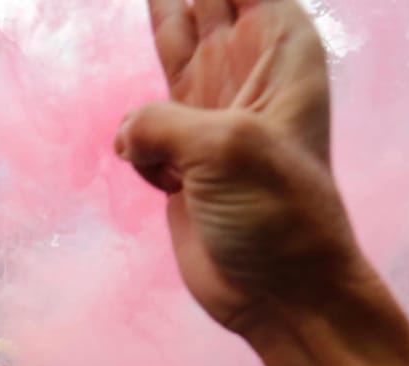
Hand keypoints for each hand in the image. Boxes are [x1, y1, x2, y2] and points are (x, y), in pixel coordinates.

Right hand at [116, 0, 368, 335]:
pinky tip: (165, 182)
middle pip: (207, 0)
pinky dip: (138, 146)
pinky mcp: (180, 153)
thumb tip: (126, 137)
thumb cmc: (276, 213)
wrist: (279, 292)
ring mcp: (212, 109)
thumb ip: (161, 119)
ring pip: (172, 43)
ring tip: (165, 28)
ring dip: (158, 26)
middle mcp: (248, 69)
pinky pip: (141, 124)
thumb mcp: (222, 147)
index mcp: (281, 49)